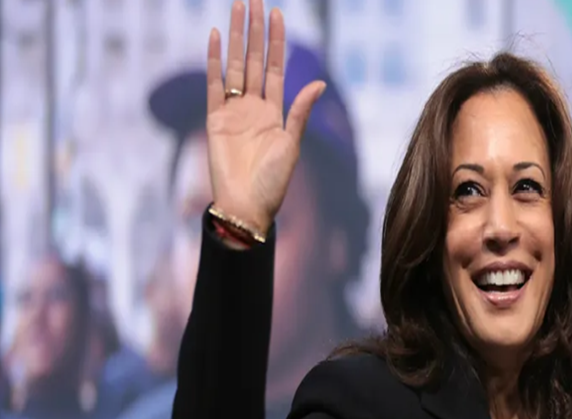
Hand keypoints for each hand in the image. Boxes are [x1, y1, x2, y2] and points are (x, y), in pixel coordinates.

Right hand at [206, 0, 325, 233]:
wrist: (246, 206)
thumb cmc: (273, 183)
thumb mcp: (292, 145)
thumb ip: (300, 112)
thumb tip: (319, 82)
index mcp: (275, 113)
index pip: (276, 68)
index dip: (276, 41)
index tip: (277, 14)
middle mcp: (253, 107)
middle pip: (254, 59)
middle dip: (255, 30)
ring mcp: (233, 111)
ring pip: (235, 65)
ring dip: (236, 37)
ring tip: (237, 8)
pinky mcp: (214, 119)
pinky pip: (214, 83)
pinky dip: (214, 60)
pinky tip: (216, 36)